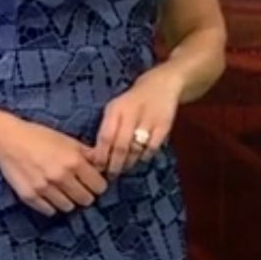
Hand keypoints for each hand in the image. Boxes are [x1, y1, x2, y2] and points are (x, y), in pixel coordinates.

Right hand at [0, 117, 107, 216]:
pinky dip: (51, 205)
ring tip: (61, 189)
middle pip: (86, 200)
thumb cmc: (38, 136)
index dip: (97, 184)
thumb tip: (104, 166)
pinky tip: (48, 194)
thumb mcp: (66, 140)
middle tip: (77, 187)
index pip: (99, 186)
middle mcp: (61, 177)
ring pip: (68, 208)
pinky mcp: (30, 196)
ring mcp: (45, 189)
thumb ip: (87, 154)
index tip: (92, 182)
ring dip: (68, 200)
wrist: (6, 139)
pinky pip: (49, 211)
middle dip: (84, 194)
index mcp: (73, 161)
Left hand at [89, 64, 182, 179]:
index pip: (106, 136)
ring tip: (124, 168)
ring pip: (136, 149)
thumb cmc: (132, 100)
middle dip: (115, 164)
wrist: (162, 84)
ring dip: (129, 163)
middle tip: (111, 175)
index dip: (101, 155)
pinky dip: (144, 156)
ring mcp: (149, 120)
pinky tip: (140, 158)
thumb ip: (107, 128)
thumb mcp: (116, 108)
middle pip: (121, 146)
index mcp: (116, 108)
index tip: (97, 168)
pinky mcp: (164, 125)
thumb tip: (96, 156)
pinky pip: (152, 148)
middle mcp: (132, 113)